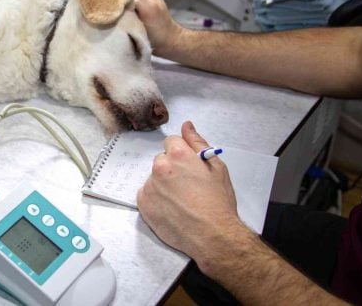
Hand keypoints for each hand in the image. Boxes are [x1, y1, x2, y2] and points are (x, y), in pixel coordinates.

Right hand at [106, 0, 182, 54]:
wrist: (166, 45)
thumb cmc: (160, 27)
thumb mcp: (148, 8)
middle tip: (104, 7)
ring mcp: (131, 3)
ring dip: (108, 5)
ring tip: (106, 15)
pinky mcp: (127, 14)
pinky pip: (114, 9)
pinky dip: (110, 13)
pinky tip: (109, 21)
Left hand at [137, 121, 251, 270]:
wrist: (212, 235)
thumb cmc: (218, 203)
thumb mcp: (216, 168)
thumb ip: (197, 143)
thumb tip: (186, 126)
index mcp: (178, 155)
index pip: (171, 143)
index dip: (182, 154)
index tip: (188, 167)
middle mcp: (160, 167)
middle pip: (162, 160)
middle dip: (172, 169)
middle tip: (188, 186)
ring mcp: (149, 186)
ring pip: (154, 178)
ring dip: (163, 185)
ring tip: (181, 201)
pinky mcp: (143, 203)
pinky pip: (147, 194)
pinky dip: (156, 199)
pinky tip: (172, 208)